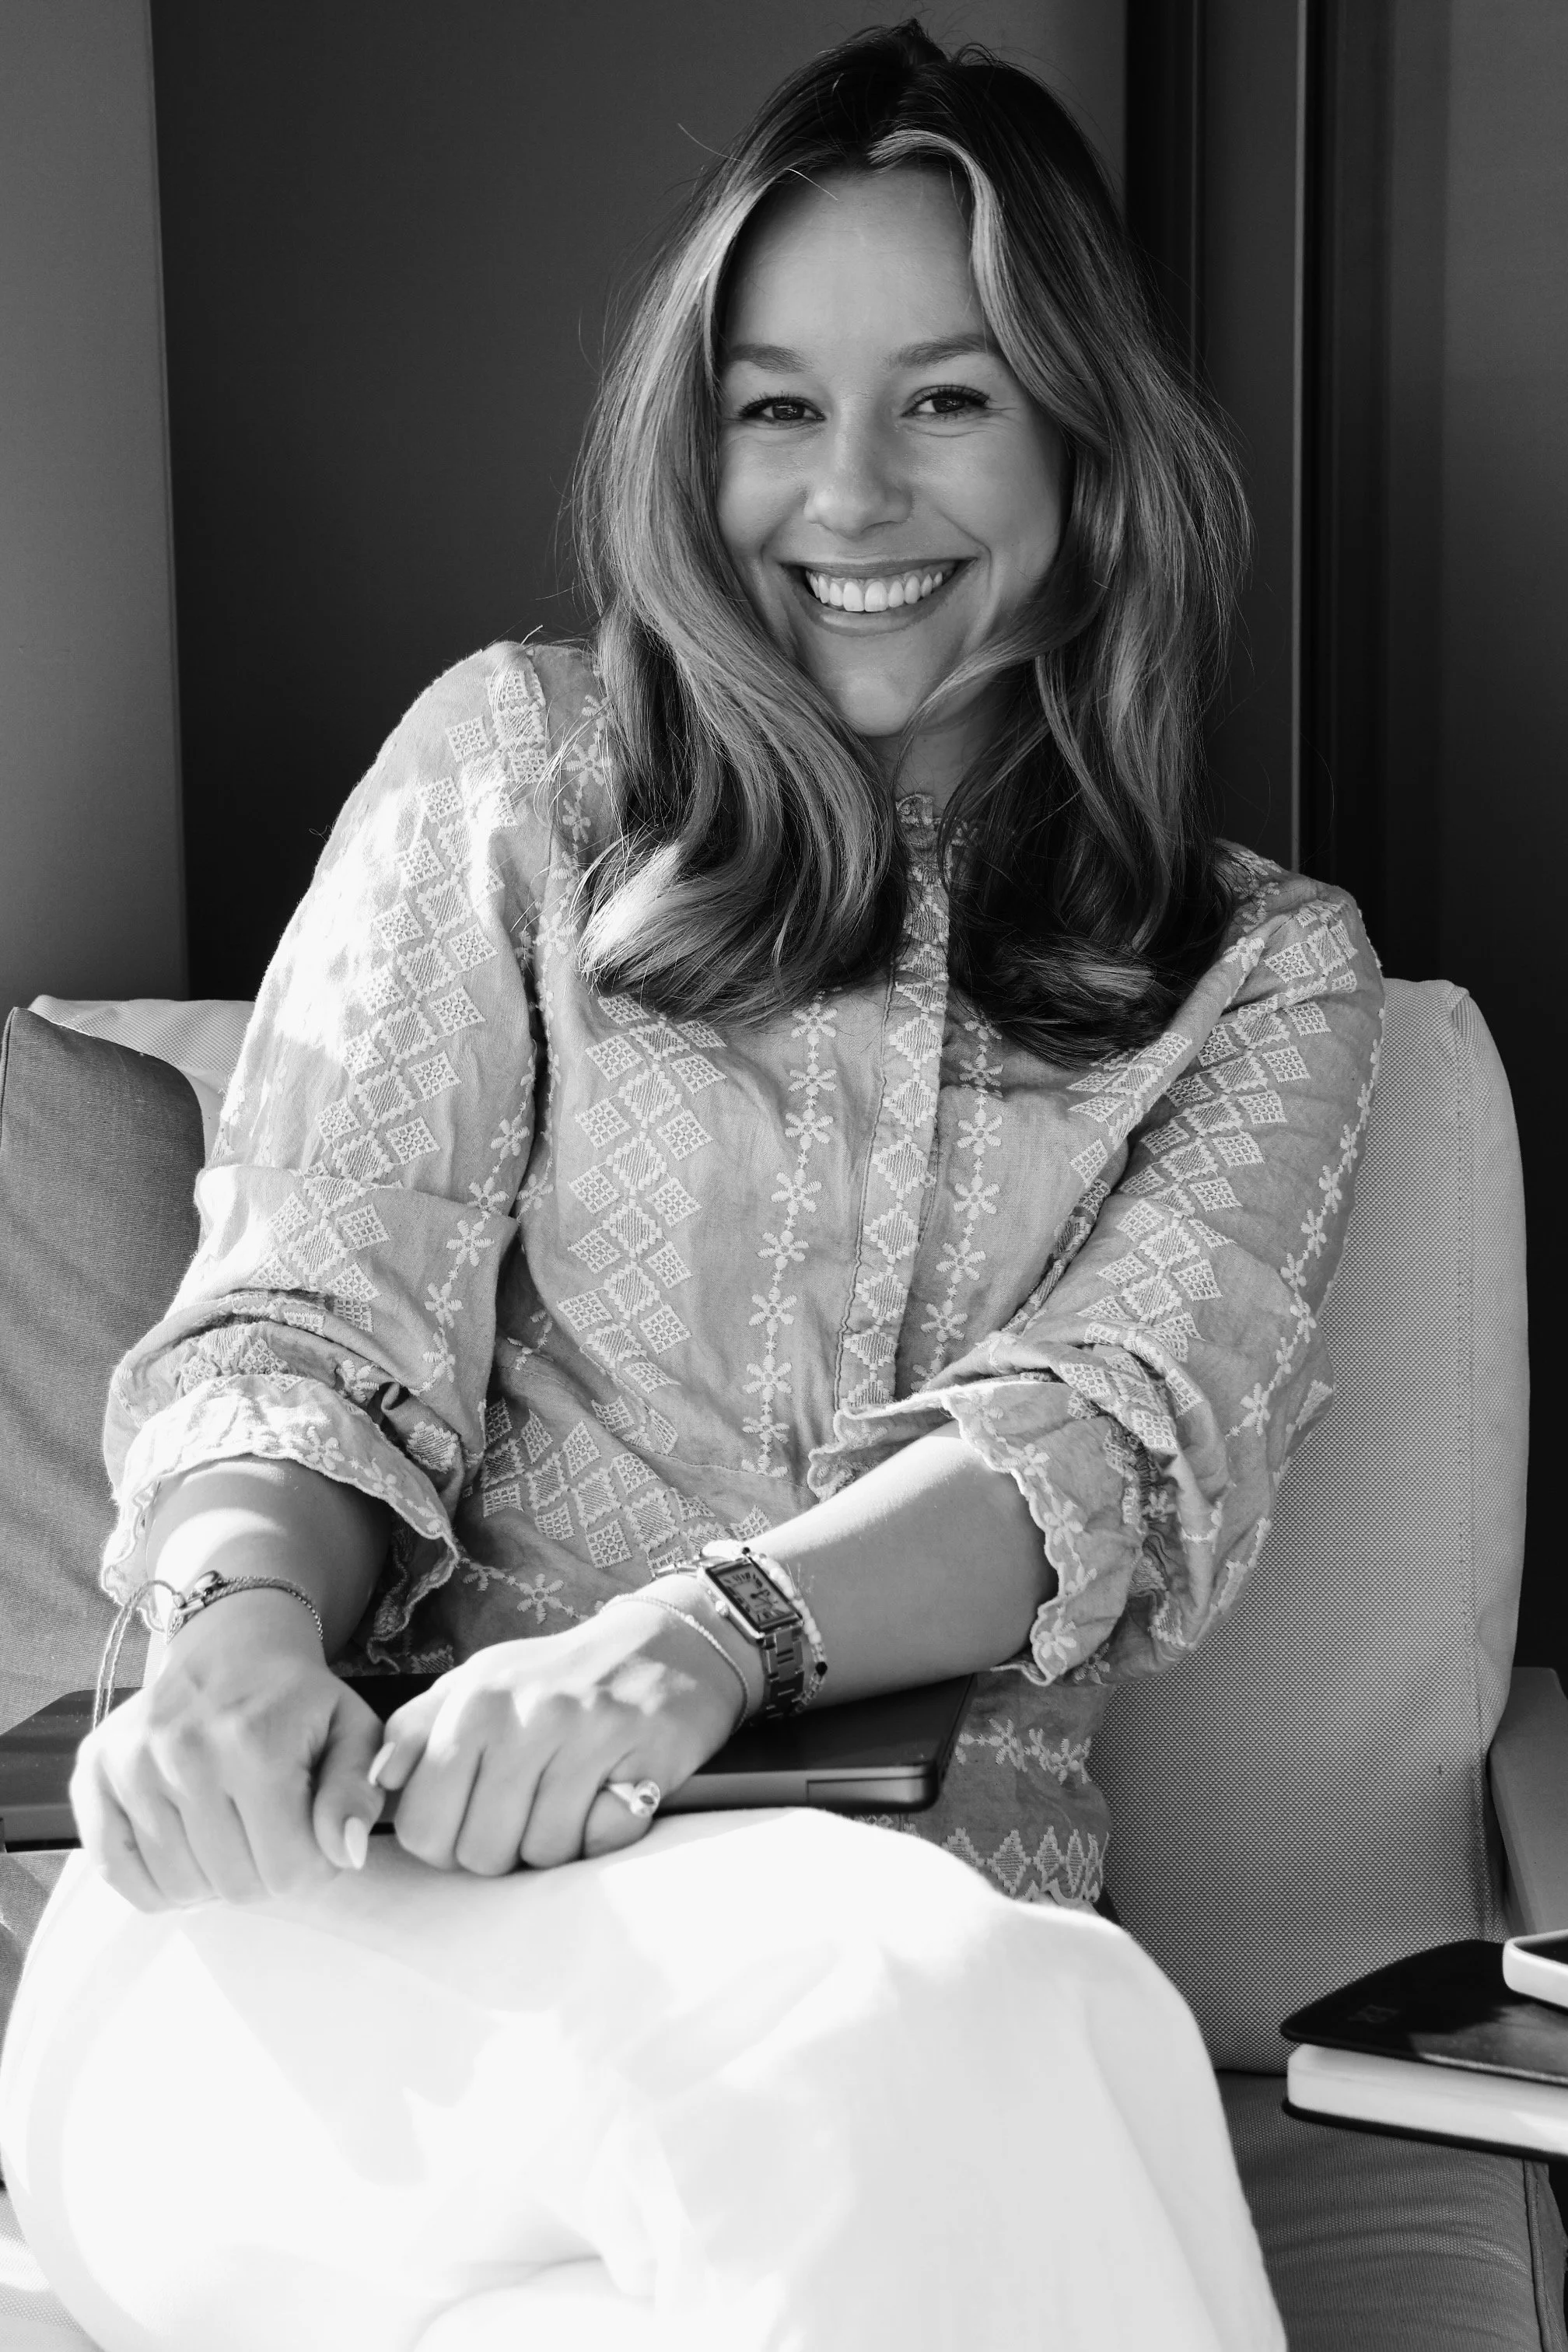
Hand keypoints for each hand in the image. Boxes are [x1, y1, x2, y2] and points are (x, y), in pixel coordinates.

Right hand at [70, 1592, 385, 1910]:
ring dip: (211, 1876)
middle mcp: (184, 1752)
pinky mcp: (93, 1770)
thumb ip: (356, 1792)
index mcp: (255, 1743)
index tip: (311, 1831)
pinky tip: (185, 1846)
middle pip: (233, 1887)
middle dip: (263, 1872)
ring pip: (179, 1888)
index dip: (311, 1865)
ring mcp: (131, 1763)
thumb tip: (346, 1852)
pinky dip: (154, 1879)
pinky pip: (115, 1871)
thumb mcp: (352, 1732)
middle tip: (270, 1829)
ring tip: (230, 1828)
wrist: (232, 1648)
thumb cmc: (297, 1700)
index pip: (288, 1873)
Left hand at [373, 1603, 744, 1874]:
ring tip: (569, 1795)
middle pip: (479, 1850)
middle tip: (525, 1810)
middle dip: (499, 1848)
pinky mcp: (643, 1754)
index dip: (443, 1839)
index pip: (422, 1824)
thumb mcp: (479, 1682)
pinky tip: (608, 1793)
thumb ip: (417, 1729)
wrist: (668, 1644)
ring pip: (541, 1852)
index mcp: (473, 1700)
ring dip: (554, 1841)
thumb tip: (377, 1782)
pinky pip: (599, 1840)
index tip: (470, 1817)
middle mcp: (525, 1714)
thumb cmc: (560, 1675)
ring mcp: (586, 1734)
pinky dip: (602, 1832)